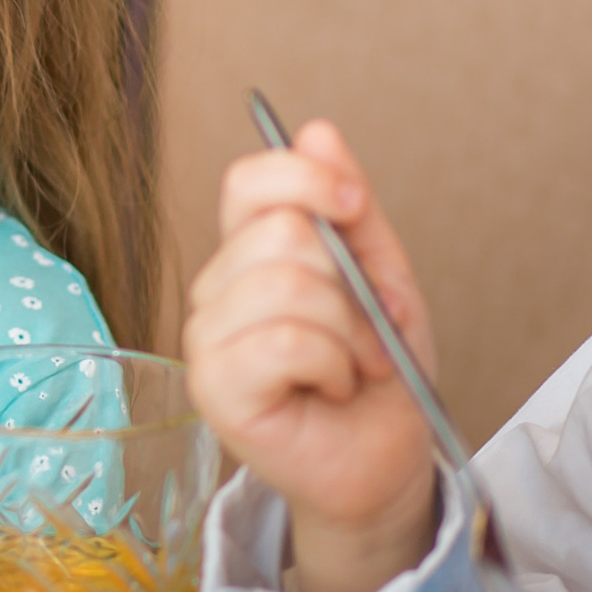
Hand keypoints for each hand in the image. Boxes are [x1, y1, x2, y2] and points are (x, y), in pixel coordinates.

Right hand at [183, 119, 439, 591]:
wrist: (384, 460)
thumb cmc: (377, 377)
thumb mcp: (380, 278)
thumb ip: (348, 210)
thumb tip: (318, 131)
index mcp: (247, 255)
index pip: (249, 181)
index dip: (306, 180)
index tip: (353, 210)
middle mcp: (216, 290)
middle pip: (282, 234)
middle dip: (350, 285)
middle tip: (366, 332)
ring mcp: (208, 339)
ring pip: (288, 286)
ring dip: (348, 333)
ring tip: (351, 365)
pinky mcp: (215, 388)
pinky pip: (284, 340)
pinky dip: (331, 364)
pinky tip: (329, 386)